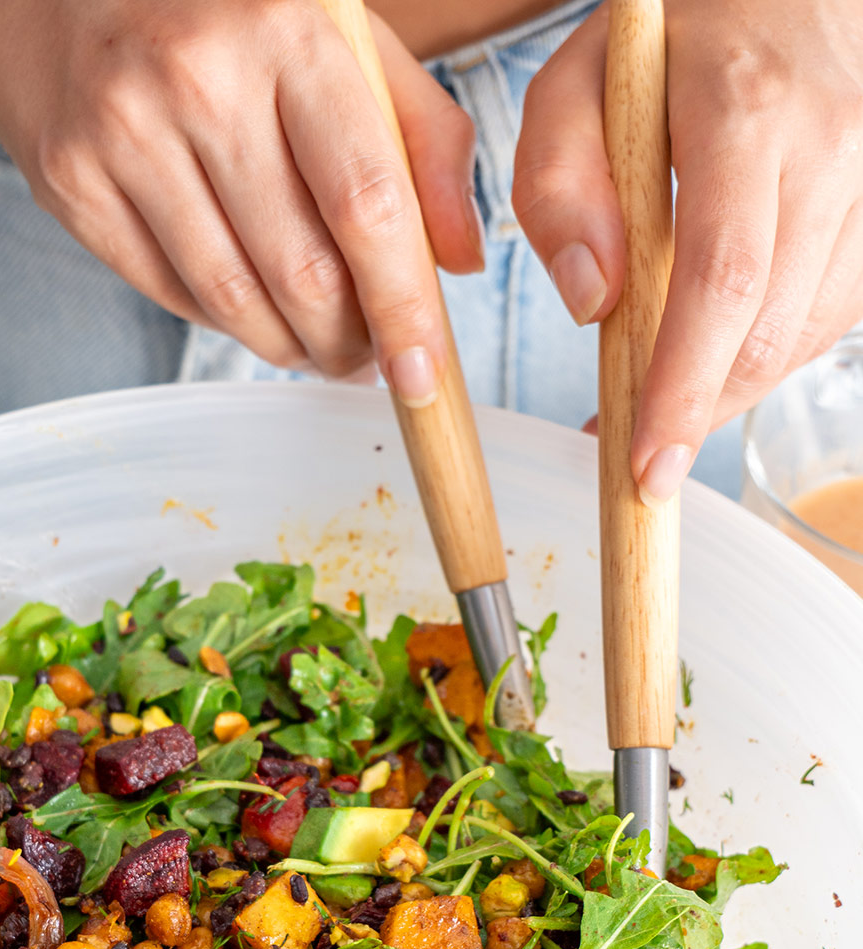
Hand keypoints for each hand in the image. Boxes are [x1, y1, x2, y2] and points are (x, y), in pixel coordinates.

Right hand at [0, 0, 482, 400]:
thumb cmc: (221, 9)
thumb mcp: (339, 35)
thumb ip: (419, 137)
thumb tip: (461, 262)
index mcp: (285, 34)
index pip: (366, 202)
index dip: (402, 305)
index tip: (424, 371)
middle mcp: (198, 82)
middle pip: (300, 273)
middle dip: (347, 343)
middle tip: (368, 358)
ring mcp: (124, 135)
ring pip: (232, 299)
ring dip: (289, 346)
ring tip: (315, 344)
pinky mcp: (71, 181)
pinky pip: (170, 292)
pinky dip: (222, 317)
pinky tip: (245, 302)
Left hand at [512, 0, 862, 500]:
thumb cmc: (667, 35)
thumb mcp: (574, 83)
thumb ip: (557, 187)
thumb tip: (591, 305)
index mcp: (745, 108)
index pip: (721, 278)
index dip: (684, 387)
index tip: (648, 466)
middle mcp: (828, 143)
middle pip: (769, 325)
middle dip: (702, 413)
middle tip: (640, 465)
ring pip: (807, 333)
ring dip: (733, 391)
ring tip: (665, 409)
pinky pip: (829, 312)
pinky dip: (770, 354)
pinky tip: (717, 359)